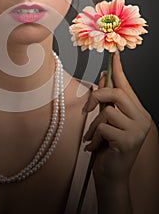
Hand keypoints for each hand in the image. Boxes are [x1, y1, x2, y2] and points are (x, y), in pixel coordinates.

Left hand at [83, 51, 151, 182]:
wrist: (110, 176)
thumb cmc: (107, 147)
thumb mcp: (107, 121)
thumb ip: (107, 102)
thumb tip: (103, 78)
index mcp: (137, 112)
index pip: (127, 86)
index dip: (118, 70)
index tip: (114, 54)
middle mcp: (142, 119)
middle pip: (117, 94)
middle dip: (98, 97)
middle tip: (88, 110)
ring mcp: (138, 131)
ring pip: (108, 112)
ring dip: (94, 125)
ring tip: (92, 137)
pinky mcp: (129, 141)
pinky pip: (104, 128)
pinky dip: (94, 137)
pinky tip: (94, 147)